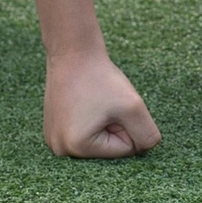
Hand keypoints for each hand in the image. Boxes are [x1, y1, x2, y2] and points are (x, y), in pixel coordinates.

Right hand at [43, 47, 162, 157]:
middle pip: (109, 149)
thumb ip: (148, 135)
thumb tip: (146, 150)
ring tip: (92, 102)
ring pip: (99, 141)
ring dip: (104, 123)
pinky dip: (91, 120)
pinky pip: (85, 133)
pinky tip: (82, 103)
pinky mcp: (53, 130)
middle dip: (115, 127)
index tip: (111, 105)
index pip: (124, 150)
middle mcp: (59, 149)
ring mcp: (53, 141)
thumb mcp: (133, 107)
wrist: (72, 52)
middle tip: (102, 103)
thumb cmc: (100, 77)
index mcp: (76, 148)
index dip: (127, 125)